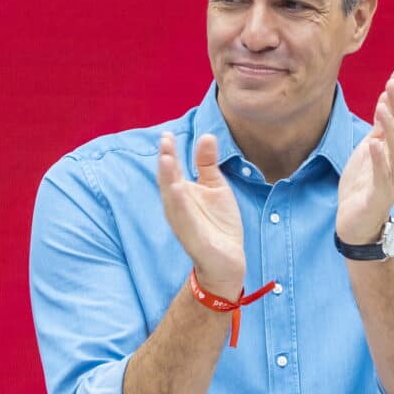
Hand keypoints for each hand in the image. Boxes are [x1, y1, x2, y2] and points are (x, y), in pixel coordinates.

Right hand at [156, 132, 246, 296]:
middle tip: (165, 140)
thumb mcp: (215, 188)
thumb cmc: (218, 223)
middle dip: (165, 161)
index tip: (167, 134)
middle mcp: (177, 207)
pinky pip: (184, 219)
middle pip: (168, 181)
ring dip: (168, 179)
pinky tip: (177, 189)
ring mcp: (183, 222)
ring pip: (172, 198)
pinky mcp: (193, 238)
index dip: (169, 152)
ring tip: (166, 159)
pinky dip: (180, 204)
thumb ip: (208, 164)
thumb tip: (207, 135)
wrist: (228, 260)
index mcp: (181, 194)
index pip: (171, 170)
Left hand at [336, 70, 393, 244]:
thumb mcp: (368, 153)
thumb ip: (378, 132)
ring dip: (391, 129)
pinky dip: (378, 160)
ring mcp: (392, 182)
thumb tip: (385, 103)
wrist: (355, 226)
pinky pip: (382, 177)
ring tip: (382, 107)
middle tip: (393, 83)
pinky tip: (373, 143)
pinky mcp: (379, 197)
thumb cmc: (362, 189)